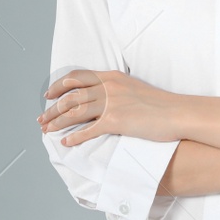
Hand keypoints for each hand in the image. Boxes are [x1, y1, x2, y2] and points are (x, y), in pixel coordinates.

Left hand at [37, 69, 179, 146]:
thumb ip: (115, 88)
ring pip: (75, 112)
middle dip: (52, 108)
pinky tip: (66, 143)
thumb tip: (102, 95)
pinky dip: (74, 137)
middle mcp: (108, 87)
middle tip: (41, 118)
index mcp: (111, 77)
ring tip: (47, 130)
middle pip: (71, 96)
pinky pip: (89, 130)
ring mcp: (111, 103)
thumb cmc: (160, 104)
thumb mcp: (134, 87)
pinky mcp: (116, 121)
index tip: (48, 95)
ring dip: (57, 122)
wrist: (178, 113)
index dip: (59, 86)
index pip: (76, 77)